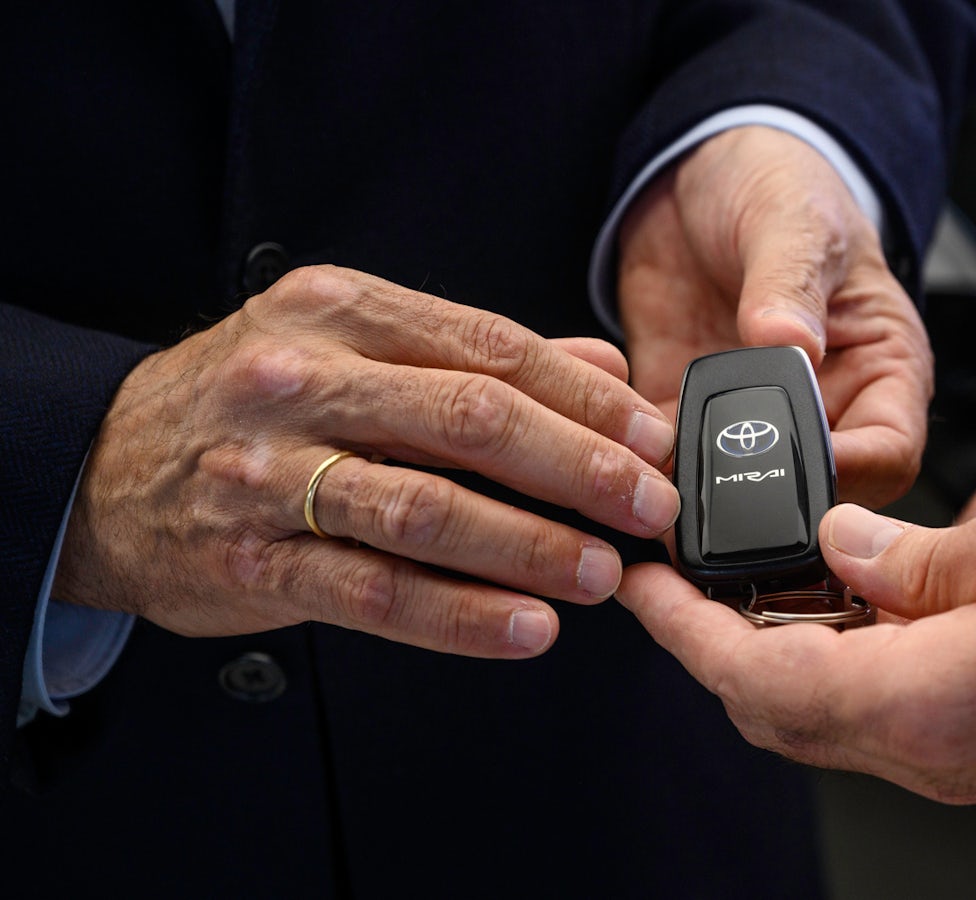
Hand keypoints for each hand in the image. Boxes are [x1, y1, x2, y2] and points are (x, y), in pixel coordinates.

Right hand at [55, 266, 679, 657]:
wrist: (105, 469)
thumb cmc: (252, 404)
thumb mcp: (350, 345)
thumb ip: (478, 356)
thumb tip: (606, 371)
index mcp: (341, 313)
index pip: (492, 348)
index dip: (587, 399)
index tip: (653, 437)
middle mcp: (303, 380)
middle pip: (471, 419)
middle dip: (580, 467)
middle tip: (649, 506)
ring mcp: (271, 472)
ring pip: (426, 508)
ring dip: (530, 546)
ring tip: (602, 574)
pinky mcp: (253, 559)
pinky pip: (375, 592)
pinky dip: (460, 616)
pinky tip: (526, 627)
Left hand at [617, 126, 931, 506]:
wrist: (695, 170)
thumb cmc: (778, 183)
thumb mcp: (794, 220)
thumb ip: (790, 284)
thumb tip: (793, 343)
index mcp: (879, 368)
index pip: (888, 453)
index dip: (851, 478)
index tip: (799, 473)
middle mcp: (823, 406)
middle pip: (813, 493)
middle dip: (765, 502)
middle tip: (711, 488)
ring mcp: (751, 417)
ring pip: (733, 491)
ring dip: (692, 493)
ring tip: (651, 474)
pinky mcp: (682, 409)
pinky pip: (662, 458)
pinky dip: (638, 460)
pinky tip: (612, 441)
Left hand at [618, 479, 975, 805]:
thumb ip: (915, 555)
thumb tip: (845, 553)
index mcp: (927, 703)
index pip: (753, 678)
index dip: (683, 630)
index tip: (642, 585)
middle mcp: (945, 752)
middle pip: (786, 708)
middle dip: (724, 641)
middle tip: (696, 575)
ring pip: (843, 710)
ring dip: (794, 647)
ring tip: (777, 571)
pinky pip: (905, 709)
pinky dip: (861, 657)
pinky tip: (873, 597)